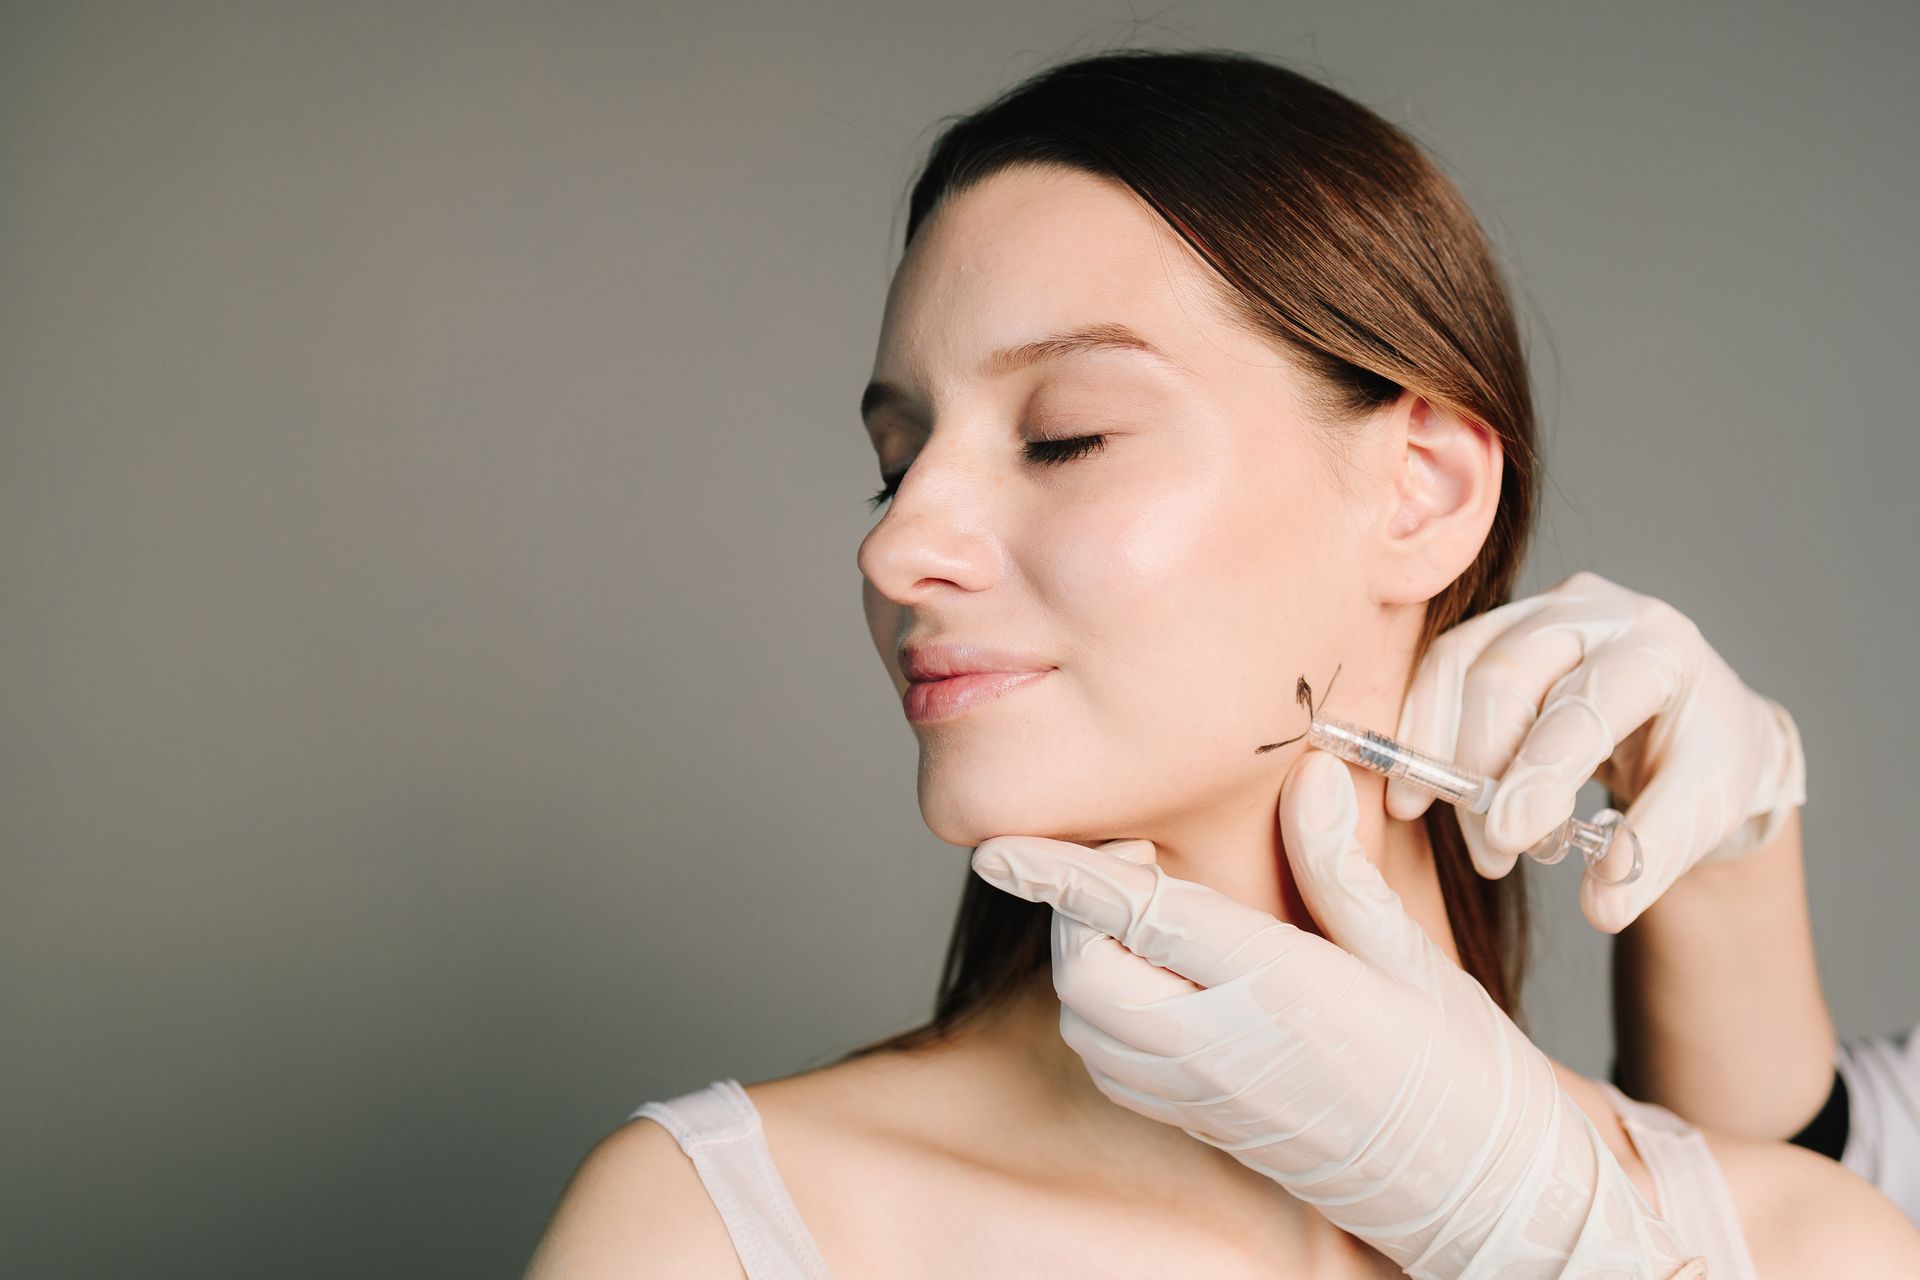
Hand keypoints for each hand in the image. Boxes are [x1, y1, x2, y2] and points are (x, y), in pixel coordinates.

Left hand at [969, 749, 1702, 1278]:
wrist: (1480, 1195)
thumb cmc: (1459, 1071)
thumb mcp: (1410, 956)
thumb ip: (1338, 868)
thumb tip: (1308, 775)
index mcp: (1278, 991)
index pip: (1141, 917)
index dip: (1060, 876)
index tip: (997, 848)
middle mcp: (1221, 1049)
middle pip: (1086, 973)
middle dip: (1079, 911)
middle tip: (1137, 866)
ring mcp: (1202, 1096)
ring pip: (1087, 1021)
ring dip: (1089, 959)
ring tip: (1150, 917)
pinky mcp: (1199, 1123)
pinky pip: (1111, 1064)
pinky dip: (1104, 1010)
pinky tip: (1157, 976)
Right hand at [1390, 570, 1805, 931]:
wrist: (1689, 720)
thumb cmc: (1700, 759)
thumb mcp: (1705, 809)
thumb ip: (1655, 853)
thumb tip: (1602, 903)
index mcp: (1662, 646)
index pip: (1587, 705)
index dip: (1542, 772)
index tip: (1511, 837)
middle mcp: (1596, 611)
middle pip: (1511, 674)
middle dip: (1485, 769)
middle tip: (1493, 852)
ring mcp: (1536, 612)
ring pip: (1459, 664)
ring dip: (1440, 752)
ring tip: (1441, 823)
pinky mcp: (1493, 630)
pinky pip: (1438, 670)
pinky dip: (1419, 731)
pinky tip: (1416, 791)